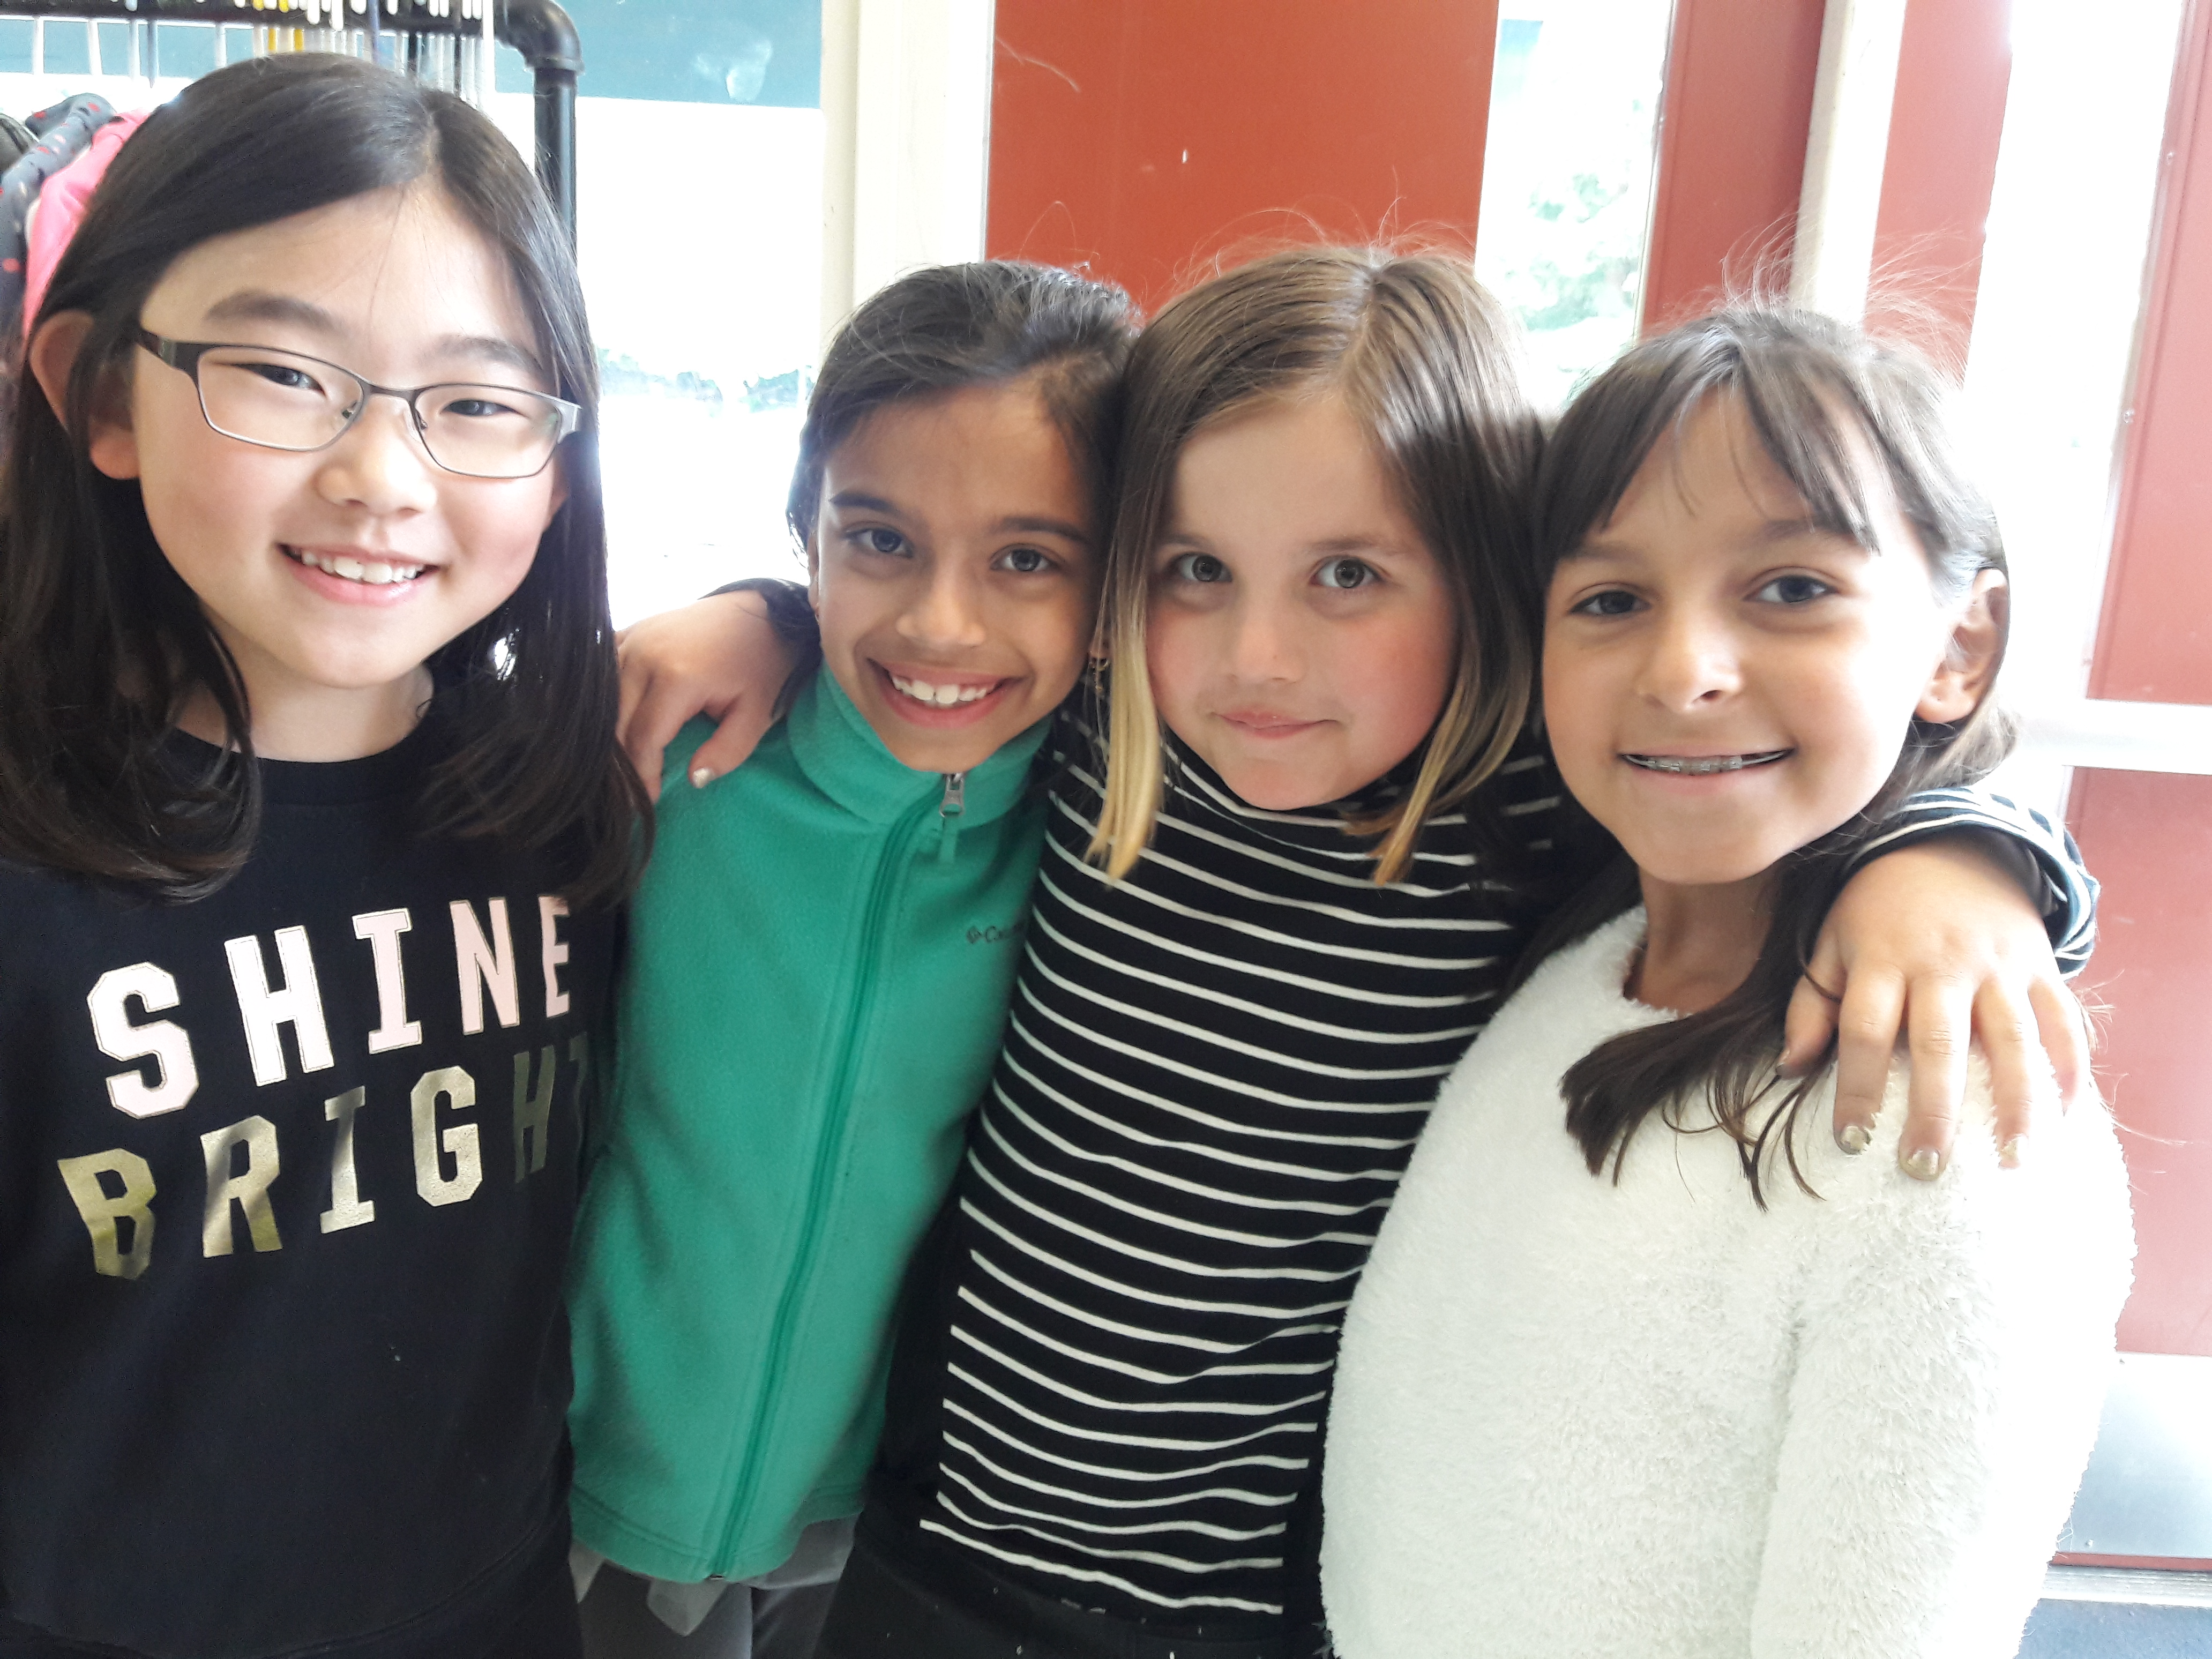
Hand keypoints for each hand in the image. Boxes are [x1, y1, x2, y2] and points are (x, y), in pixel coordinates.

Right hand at [616, 591, 799, 797]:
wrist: (760, 612)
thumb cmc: (761, 666)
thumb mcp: (757, 714)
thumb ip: (727, 752)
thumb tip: (693, 780)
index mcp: (677, 677)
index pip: (643, 741)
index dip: (642, 776)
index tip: (648, 802)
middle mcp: (643, 655)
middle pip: (613, 724)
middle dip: (620, 764)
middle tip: (628, 794)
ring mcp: (631, 639)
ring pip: (600, 701)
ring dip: (606, 734)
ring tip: (619, 765)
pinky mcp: (627, 632)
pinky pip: (600, 673)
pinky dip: (600, 701)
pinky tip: (610, 724)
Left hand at [1781, 834, 2089, 1179]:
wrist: (1948, 847)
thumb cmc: (1877, 912)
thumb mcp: (1831, 943)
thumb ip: (1810, 1004)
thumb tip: (1789, 1068)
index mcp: (1882, 958)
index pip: (1864, 1030)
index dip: (1856, 1087)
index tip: (1852, 1141)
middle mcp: (1943, 963)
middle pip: (1938, 1043)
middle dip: (1933, 1110)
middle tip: (1925, 1168)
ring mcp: (1999, 964)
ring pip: (2012, 1039)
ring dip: (2016, 1103)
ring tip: (2011, 1159)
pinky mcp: (2042, 965)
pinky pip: (2062, 1020)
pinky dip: (2068, 1068)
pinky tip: (2062, 1117)